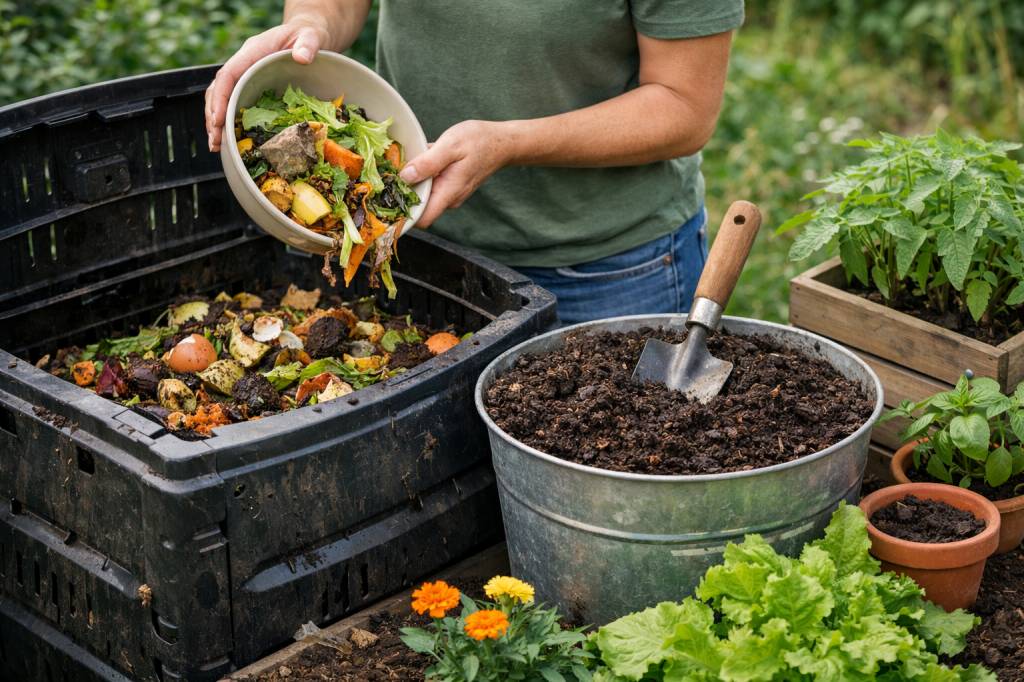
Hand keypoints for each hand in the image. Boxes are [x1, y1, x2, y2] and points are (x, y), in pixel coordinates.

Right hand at [205, 19, 328, 151]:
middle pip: (218, 89)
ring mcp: (246, 75)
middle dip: (213, 115)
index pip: (228, 74)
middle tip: (215, 141)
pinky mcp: (251, 86)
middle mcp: (244, 64)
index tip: (218, 120)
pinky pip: (233, 103)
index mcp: (253, 52)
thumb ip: (307, 45)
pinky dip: (228, 121)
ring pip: (222, 97)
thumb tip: (302, 57)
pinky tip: (228, 139)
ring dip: (216, 122)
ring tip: (216, 145)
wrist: (307, 36)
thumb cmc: (307, 35)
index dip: (220, 97)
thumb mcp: (311, 37)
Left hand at [399, 120, 517, 226]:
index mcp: (448, 193)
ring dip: (413, 179)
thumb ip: (427, 163)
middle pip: (418, 206)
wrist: (502, 142)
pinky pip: (431, 184)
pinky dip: (423, 173)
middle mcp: (449, 198)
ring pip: (423, 193)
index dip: (403, 215)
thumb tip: (404, 177)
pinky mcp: (450, 185)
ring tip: (408, 158)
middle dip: (403, 191)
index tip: (387, 201)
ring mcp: (450, 193)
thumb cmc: (479, 141)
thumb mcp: (450, 146)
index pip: (422, 219)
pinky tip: (423, 156)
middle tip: (391, 170)